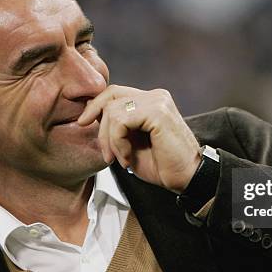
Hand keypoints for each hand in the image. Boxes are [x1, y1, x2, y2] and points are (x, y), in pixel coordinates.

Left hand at [77, 85, 200, 193]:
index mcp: (151, 100)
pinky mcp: (157, 112)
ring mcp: (157, 101)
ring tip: (120, 160)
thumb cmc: (162, 165)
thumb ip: (117, 126)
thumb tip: (90, 114)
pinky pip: (121, 121)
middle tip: (104, 152)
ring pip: (112, 110)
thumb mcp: (131, 143)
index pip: (115, 92)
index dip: (96, 106)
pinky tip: (127, 158)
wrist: (187, 179)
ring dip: (109, 140)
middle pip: (111, 95)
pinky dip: (117, 142)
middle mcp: (155, 96)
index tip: (84, 124)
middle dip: (98, 121)